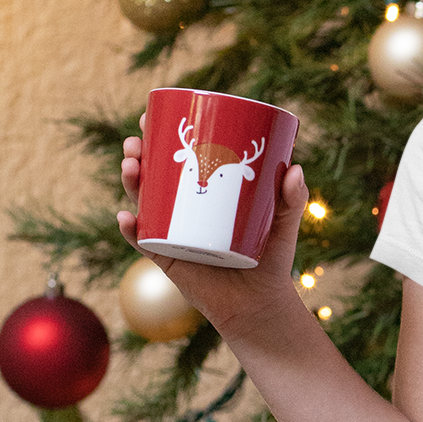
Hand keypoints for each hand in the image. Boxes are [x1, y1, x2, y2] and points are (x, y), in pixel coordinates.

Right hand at [117, 112, 308, 339]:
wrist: (260, 303)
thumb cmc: (271, 257)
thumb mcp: (283, 222)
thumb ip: (292, 198)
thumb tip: (295, 169)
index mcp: (204, 193)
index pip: (179, 159)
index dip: (161, 139)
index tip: (153, 117)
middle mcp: (182, 211)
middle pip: (152, 176)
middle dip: (138, 155)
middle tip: (136, 142)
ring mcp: (171, 233)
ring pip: (142, 203)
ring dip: (130, 182)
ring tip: (131, 166)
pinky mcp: (167, 259)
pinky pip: (142, 242)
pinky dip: (131, 229)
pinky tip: (127, 216)